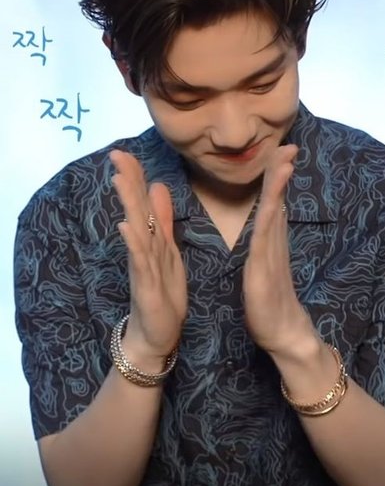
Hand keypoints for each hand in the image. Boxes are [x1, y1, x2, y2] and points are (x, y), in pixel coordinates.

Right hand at [110, 149, 187, 361]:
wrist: (157, 334)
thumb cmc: (161, 292)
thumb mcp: (167, 250)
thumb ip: (162, 221)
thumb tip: (157, 187)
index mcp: (152, 239)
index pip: (142, 203)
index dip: (135, 177)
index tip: (124, 151)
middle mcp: (143, 249)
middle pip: (135, 210)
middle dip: (128, 182)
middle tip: (116, 154)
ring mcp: (142, 266)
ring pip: (136, 230)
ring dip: (128, 205)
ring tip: (120, 180)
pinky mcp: (145, 285)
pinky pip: (140, 261)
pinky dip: (133, 243)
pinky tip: (126, 226)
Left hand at [243, 144, 313, 354]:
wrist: (283, 334)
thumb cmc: (269, 304)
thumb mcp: (262, 267)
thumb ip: (265, 245)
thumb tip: (265, 225)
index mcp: (270, 240)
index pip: (273, 200)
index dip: (276, 176)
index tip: (282, 151)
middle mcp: (273, 241)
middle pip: (277, 198)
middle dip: (281, 170)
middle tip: (290, 145)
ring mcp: (271, 253)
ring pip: (274, 211)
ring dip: (279, 185)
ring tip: (286, 160)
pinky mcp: (264, 267)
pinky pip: (265, 236)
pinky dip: (269, 214)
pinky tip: (274, 199)